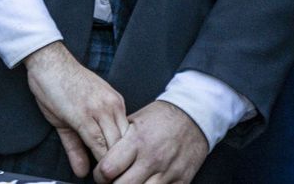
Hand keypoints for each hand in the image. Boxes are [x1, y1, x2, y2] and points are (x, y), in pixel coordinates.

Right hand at [22, 41, 127, 177]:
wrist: (49, 62)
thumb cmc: (61, 85)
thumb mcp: (71, 119)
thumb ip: (77, 147)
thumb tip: (82, 172)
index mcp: (115, 105)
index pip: (128, 139)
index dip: (126, 160)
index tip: (125, 175)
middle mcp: (112, 106)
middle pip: (126, 145)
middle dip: (124, 167)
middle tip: (120, 182)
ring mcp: (100, 109)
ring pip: (114, 146)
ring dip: (112, 168)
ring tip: (110, 182)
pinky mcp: (84, 114)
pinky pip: (96, 142)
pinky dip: (99, 160)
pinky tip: (96, 174)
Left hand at [94, 101, 208, 183]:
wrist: (194, 116)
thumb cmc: (162, 118)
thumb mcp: (135, 121)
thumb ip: (117, 139)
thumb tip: (99, 152)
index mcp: (137, 141)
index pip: (107, 170)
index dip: (100, 175)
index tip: (102, 174)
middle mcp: (151, 159)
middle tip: (114, 180)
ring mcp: (167, 172)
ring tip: (131, 181)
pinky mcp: (181, 181)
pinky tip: (147, 183)